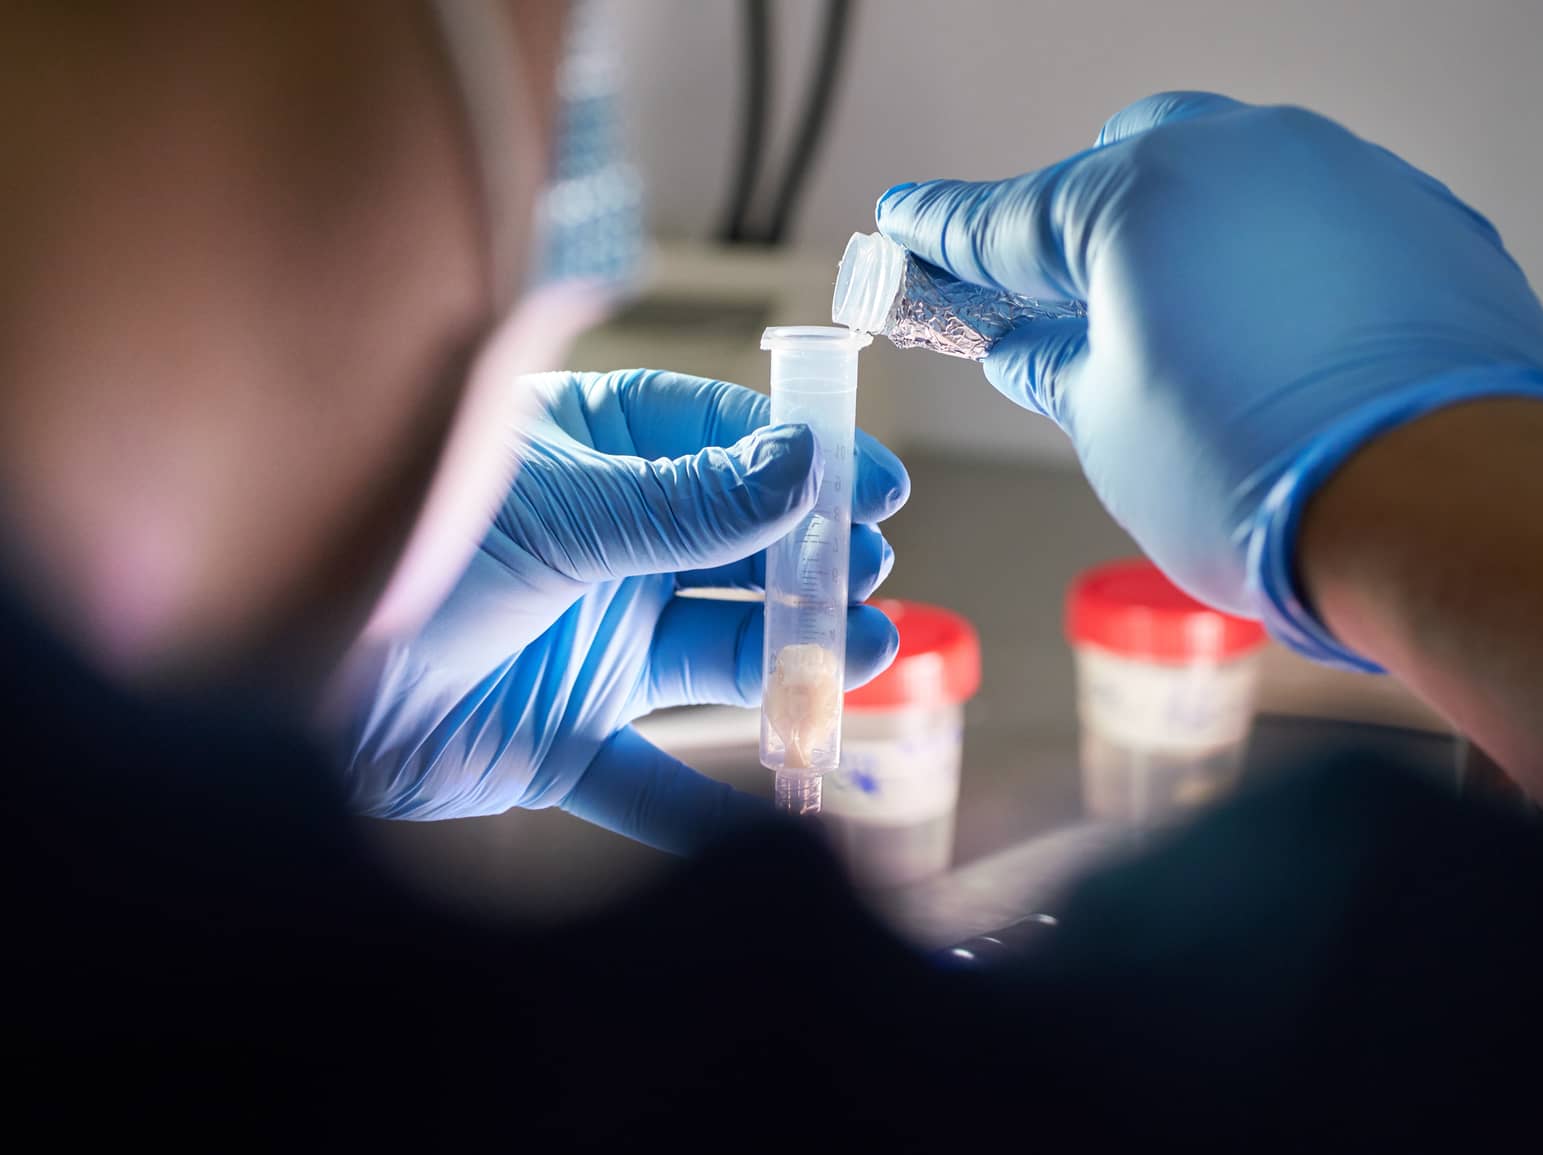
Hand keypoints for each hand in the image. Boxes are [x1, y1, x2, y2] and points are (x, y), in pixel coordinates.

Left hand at [332, 370, 906, 851]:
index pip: (718, 440)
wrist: (280, 685)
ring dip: (792, 660)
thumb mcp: (559, 512)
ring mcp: (588, 646)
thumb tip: (803, 469)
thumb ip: (686, 504)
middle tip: (867, 573)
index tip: (872, 486)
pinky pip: (656, 780)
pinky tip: (787, 812)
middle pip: (735, 552)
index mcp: (589, 460)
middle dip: (808, 564)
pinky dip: (711, 804)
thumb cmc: (402, 557)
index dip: (801, 460)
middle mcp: (601, 549)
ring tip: (871, 654)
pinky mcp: (565, 741)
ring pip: (718, 655)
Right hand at [876, 92, 1542, 667]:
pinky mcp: (1427, 221)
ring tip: (1185, 344)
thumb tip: (1031, 350)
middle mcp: (1247, 153)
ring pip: (1236, 186)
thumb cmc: (1262, 480)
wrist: (1449, 510)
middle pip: (1130, 167)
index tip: (907, 224)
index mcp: (1140, 195)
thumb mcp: (1111, 431)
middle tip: (1058, 307)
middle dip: (1084, 228)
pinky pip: (1322, 225)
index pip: (1010, 216)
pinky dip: (1281, 271)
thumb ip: (1058, 369)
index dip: (946, 231)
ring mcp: (1347, 177)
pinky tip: (1281, 349)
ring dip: (1192, 248)